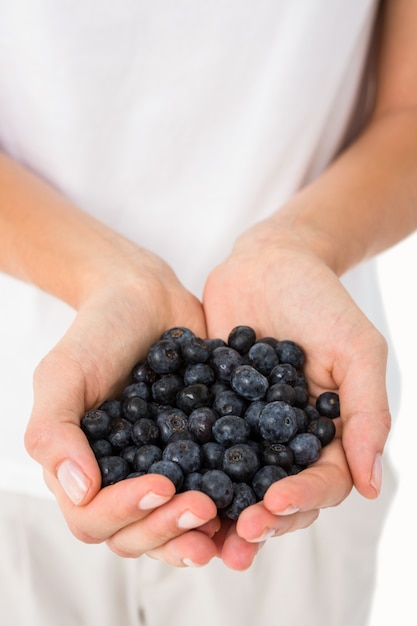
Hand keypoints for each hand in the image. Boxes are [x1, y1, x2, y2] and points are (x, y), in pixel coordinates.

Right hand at [24, 249, 221, 566]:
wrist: (146, 297)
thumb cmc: (97, 332)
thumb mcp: (63, 374)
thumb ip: (54, 432)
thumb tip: (79, 490)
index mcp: (84, 468)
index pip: (94, 518)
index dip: (126, 512)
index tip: (162, 485)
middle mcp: (123, 477)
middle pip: (139, 533)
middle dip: (170, 529)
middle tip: (205, 509)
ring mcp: (164, 468)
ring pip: (176, 522)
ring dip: (200, 529)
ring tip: (231, 518)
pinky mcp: (200, 452)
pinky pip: (214, 487)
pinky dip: (233, 500)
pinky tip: (255, 494)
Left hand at [202, 217, 389, 562]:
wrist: (270, 261)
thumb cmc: (321, 300)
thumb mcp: (356, 350)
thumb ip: (366, 414)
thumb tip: (372, 485)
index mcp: (326, 432)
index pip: (321, 482)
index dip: (300, 499)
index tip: (273, 504)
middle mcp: (284, 438)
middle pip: (276, 494)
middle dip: (259, 519)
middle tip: (235, 536)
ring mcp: (245, 427)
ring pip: (235, 482)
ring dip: (220, 511)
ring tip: (199, 533)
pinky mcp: (211, 409)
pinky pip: (198, 445)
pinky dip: (187, 468)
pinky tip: (166, 483)